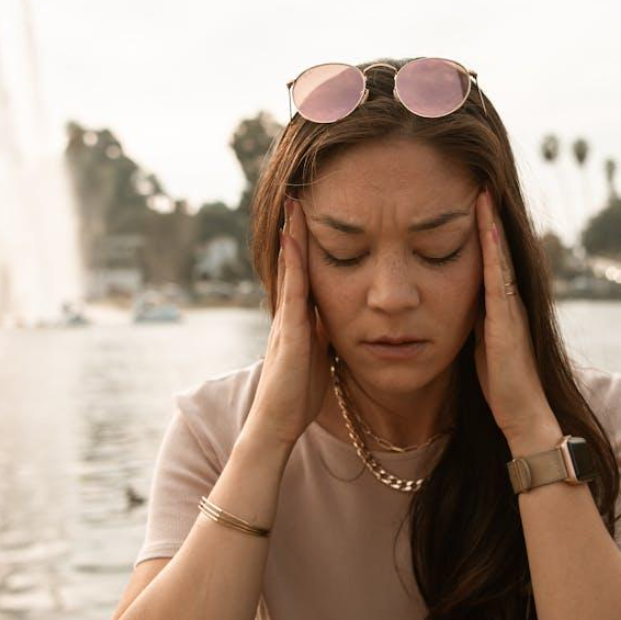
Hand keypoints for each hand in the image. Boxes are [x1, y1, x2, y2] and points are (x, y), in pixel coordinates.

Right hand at [242, 198, 332, 449]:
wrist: (278, 423)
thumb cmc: (299, 395)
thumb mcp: (320, 355)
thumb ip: (325, 333)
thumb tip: (342, 315)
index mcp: (299, 319)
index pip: (304, 274)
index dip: (306, 246)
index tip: (311, 217)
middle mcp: (288, 313)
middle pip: (292, 263)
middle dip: (295, 231)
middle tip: (298, 197)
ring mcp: (286, 320)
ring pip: (290, 270)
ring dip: (292, 237)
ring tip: (295, 205)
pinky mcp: (289, 332)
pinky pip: (292, 290)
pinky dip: (293, 263)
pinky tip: (293, 241)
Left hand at [473, 187, 555, 444]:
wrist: (522, 413)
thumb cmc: (498, 383)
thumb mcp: (478, 340)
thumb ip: (471, 317)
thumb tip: (445, 300)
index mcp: (496, 302)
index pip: (486, 255)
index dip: (478, 226)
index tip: (465, 193)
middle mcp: (507, 297)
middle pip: (496, 247)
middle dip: (488, 213)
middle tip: (478, 174)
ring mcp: (510, 306)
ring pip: (499, 255)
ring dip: (492, 221)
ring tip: (483, 186)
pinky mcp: (507, 319)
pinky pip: (498, 276)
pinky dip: (493, 248)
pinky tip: (487, 225)